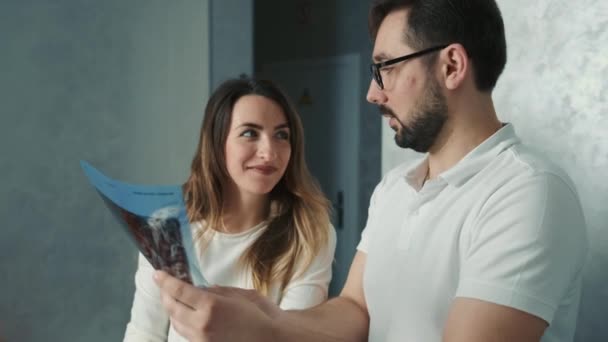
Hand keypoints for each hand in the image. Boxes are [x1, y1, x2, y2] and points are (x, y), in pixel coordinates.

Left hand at [154, 270, 279, 341]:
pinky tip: (187, 315)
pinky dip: (183, 322)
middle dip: (165, 295)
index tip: (157, 274)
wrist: (271, 339)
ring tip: (174, 299)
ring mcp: (202, 339)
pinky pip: (186, 334)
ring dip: (172, 310)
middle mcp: (202, 324)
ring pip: (176, 323)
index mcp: (211, 306)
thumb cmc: (260, 315)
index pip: (179, 291)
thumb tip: (199, 289)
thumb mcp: (237, 295)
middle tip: (164, 285)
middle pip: (172, 308)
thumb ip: (215, 292)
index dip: (165, 281)